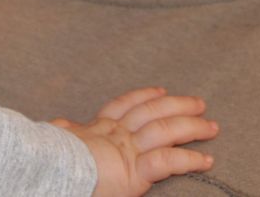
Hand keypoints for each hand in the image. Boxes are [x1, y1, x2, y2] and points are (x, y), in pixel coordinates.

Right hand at [52, 87, 216, 195]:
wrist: (46, 168)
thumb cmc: (47, 157)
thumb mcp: (56, 139)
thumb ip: (65, 131)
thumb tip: (59, 125)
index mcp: (95, 128)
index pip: (123, 105)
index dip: (143, 95)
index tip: (159, 90)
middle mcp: (114, 133)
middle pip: (152, 111)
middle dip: (177, 105)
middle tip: (199, 103)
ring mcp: (127, 148)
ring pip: (166, 130)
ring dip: (191, 126)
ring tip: (212, 126)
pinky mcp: (135, 169)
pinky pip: (169, 160)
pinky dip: (190, 159)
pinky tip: (207, 160)